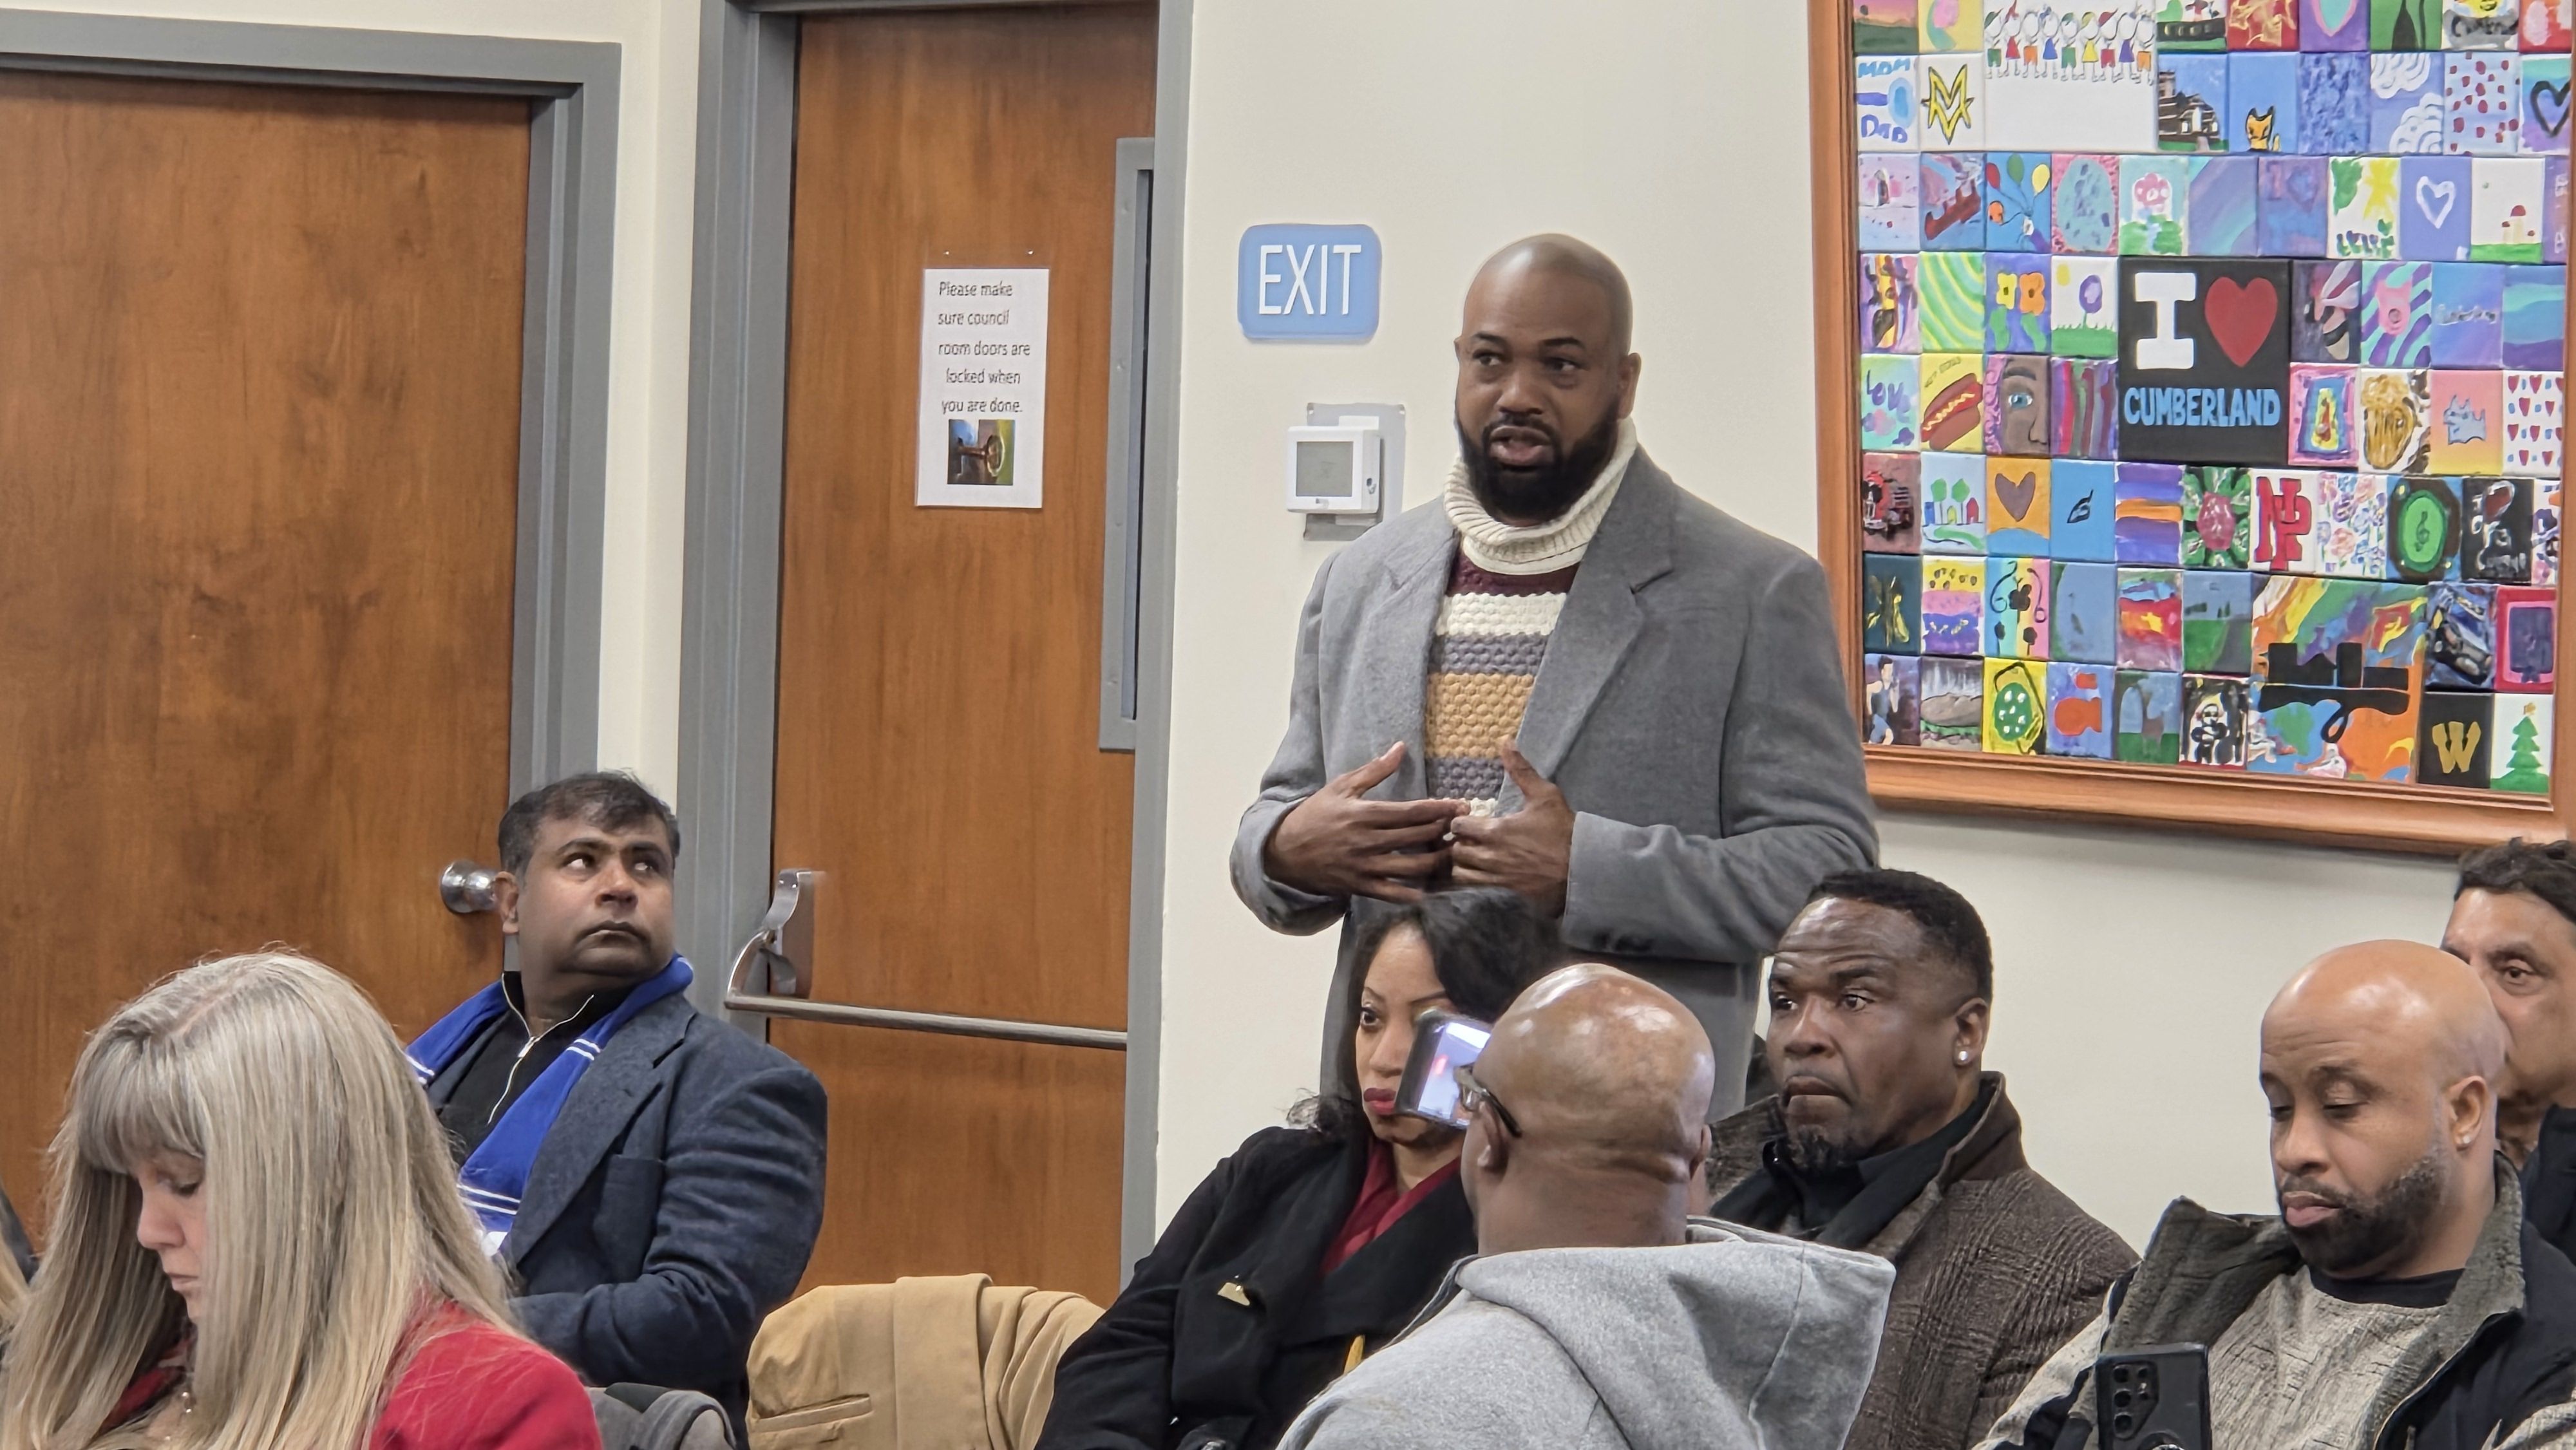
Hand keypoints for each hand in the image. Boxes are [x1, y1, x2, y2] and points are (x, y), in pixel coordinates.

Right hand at [1264, 742, 1466, 902]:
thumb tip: (1400, 747)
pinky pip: (1393, 893)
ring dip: (1437, 862)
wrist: (1284, 851)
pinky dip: (1413, 892)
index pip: (1412, 811)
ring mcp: (1364, 866)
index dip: (1440, 809)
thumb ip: (1374, 770)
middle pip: (1417, 837)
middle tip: (1465, 828)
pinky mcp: (1360, 887)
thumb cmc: (1315, 815)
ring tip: (1454, 854)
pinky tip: (1430, 886)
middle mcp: (1367, 841)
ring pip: (1411, 867)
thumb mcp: (1340, 787)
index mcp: (1364, 814)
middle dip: (1445, 832)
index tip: (1460, 806)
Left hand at [1450, 744, 1572, 915]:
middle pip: (1454, 851)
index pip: (1457, 825)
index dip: (1459, 821)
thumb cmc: (1563, 831)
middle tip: (1468, 840)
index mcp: (1495, 831)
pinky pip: (1474, 891)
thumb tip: (1505, 741)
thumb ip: (1521, 770)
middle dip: (1457, 843)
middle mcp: (1490, 856)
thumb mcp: (1545, 795)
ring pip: (1460, 874)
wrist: (1582, 869)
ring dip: (1462, 865)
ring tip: (1472, 858)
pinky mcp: (1503, 894)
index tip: (1469, 820)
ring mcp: (1495, 878)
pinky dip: (1472, 883)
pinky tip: (1481, 875)